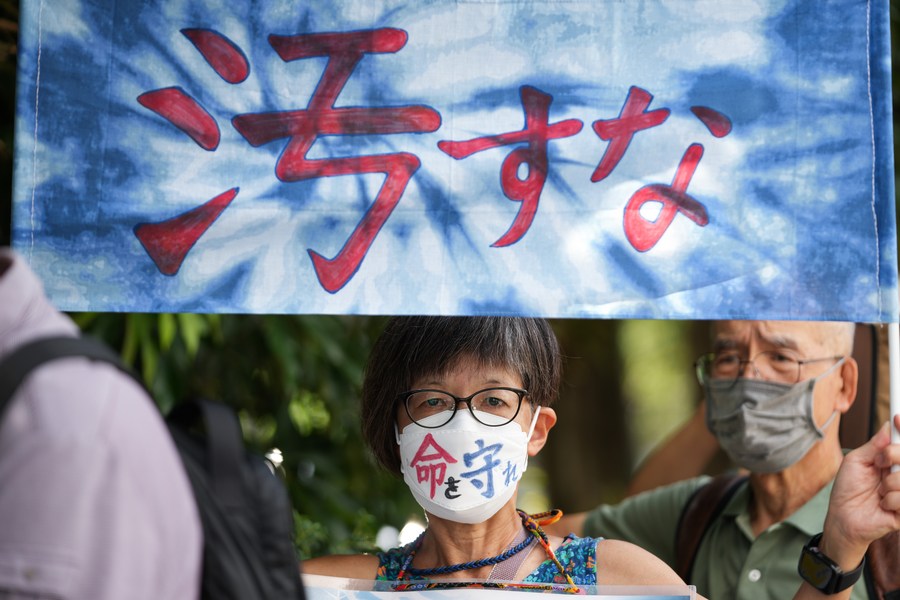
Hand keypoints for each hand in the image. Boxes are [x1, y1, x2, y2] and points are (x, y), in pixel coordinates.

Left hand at [819, 414, 899, 569]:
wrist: (842, 517)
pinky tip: (882, 504)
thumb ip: (875, 445)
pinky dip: (890, 500)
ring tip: (878, 490)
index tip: (898, 417)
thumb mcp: (856, 461)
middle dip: (893, 455)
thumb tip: (889, 426)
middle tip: (880, 462)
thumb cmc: (847, 489)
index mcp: (892, 460)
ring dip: (889, 482)